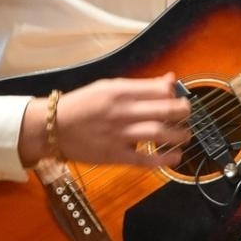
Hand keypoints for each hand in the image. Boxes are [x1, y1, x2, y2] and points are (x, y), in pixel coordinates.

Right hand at [19, 72, 191, 167]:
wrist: (53, 127)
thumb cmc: (82, 105)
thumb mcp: (108, 87)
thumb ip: (140, 86)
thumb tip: (170, 80)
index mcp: (120, 91)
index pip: (159, 89)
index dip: (175, 94)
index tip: (179, 97)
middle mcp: (122, 111)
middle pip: (164, 110)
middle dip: (183, 112)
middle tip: (187, 114)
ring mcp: (119, 134)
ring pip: (159, 133)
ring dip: (179, 135)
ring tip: (185, 135)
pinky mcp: (115, 155)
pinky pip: (144, 159)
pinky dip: (163, 160)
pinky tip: (175, 157)